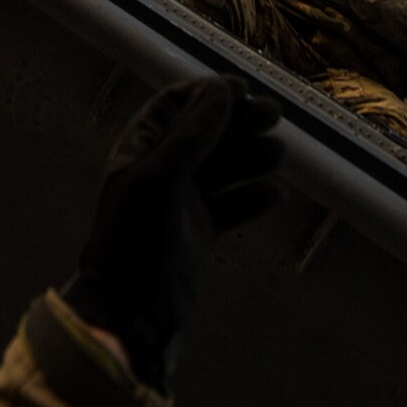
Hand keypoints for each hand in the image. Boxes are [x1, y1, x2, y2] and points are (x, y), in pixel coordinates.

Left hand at [62, 76, 283, 385]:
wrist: (129, 316)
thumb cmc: (134, 243)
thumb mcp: (159, 181)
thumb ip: (191, 136)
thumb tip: (222, 92)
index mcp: (139, 152)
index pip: (173, 105)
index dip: (206, 94)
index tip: (243, 90)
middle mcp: (159, 172)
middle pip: (204, 133)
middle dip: (237, 121)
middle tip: (274, 116)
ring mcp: (180, 204)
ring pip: (222, 168)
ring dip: (249, 156)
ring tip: (277, 154)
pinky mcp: (199, 234)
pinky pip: (231, 206)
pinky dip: (252, 198)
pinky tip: (274, 195)